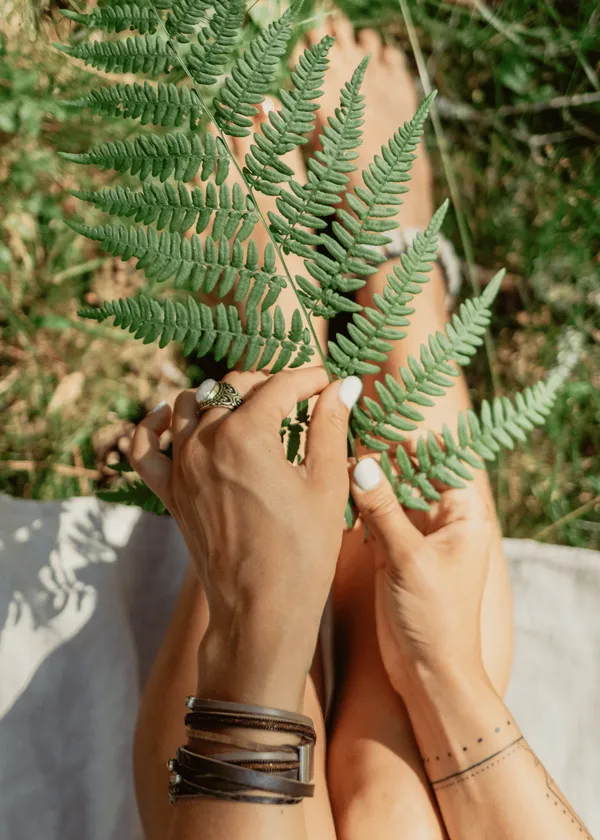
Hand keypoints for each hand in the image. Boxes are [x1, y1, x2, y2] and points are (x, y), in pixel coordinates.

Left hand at [129, 368, 361, 708]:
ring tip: (251, 407)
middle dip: (270, 382)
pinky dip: (154, 423)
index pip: (281, 385)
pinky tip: (173, 414)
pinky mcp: (169, 491)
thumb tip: (343, 387)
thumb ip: (330, 427)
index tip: (329, 383)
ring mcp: (181, 465)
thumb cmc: (302, 552)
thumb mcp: (326, 485)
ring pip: (191, 403)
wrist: (260, 611)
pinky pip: (144, 445)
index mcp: (246, 434)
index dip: (311, 379)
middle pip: (236, 386)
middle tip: (299, 395)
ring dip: (221, 395)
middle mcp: (205, 440)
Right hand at [350, 456, 494, 693]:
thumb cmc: (435, 616)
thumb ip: (384, 509)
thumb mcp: (409, 558)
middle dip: (382, 459)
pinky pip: (376, 517)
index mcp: (464, 515)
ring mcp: (416, 535)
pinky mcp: (393, 552)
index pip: (440, 461)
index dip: (411, 441)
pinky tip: (336, 491)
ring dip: (367, 481)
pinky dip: (358, 506)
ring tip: (336, 458)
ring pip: (390, 494)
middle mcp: (443, 520)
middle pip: (412, 475)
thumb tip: (361, 464)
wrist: (428, 672)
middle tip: (347, 436)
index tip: (377, 422)